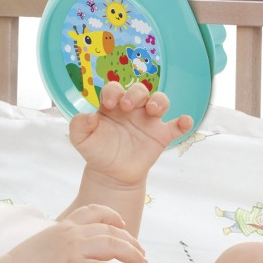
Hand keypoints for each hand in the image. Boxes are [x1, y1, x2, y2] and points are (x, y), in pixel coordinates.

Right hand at [4, 204, 147, 262]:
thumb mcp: (45, 246)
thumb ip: (62, 243)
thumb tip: (73, 250)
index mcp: (63, 227)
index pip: (93, 211)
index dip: (112, 216)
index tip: (123, 224)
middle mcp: (71, 234)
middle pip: (110, 230)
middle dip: (131, 241)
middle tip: (142, 254)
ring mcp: (72, 251)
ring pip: (111, 245)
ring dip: (132, 254)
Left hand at [69, 82, 191, 188]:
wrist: (111, 174)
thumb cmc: (97, 151)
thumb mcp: (80, 139)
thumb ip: (78, 125)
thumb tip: (90, 116)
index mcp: (113, 105)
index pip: (115, 88)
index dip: (113, 92)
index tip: (108, 104)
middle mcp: (133, 109)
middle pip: (140, 90)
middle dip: (135, 94)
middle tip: (127, 107)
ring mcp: (148, 121)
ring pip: (161, 101)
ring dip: (159, 101)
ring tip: (152, 110)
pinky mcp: (161, 136)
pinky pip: (176, 126)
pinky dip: (184, 122)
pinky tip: (184, 121)